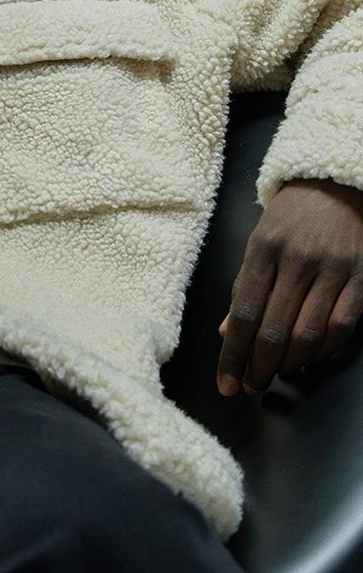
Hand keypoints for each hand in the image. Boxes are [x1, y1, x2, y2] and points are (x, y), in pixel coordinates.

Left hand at [217, 178, 362, 396]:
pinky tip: (310, 359)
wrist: (334, 185)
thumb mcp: (258, 242)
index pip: (242, 313)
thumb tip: (224, 333)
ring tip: (276, 375)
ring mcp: (332, 269)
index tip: (226, 383)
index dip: (232, 354)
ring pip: (308, 333)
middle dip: (258, 367)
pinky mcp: (361, 278)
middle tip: (251, 388)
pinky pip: (341, 326)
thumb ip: (243, 287)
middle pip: (274, 329)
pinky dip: (324, 350)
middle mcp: (297, 259)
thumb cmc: (289, 218)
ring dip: (290, 364)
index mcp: (263, 249)